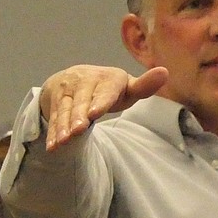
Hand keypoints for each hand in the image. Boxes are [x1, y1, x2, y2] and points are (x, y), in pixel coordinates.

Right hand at [40, 64, 167, 149]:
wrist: (74, 78)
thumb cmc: (109, 89)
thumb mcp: (126, 88)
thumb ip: (144, 86)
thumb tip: (164, 72)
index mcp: (109, 78)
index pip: (105, 90)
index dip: (100, 101)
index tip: (95, 113)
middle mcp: (85, 79)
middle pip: (82, 101)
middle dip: (78, 116)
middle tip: (78, 131)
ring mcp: (68, 89)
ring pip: (65, 109)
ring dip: (63, 125)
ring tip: (63, 141)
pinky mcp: (55, 98)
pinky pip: (54, 116)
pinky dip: (53, 131)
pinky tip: (53, 145)